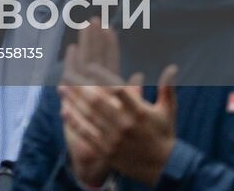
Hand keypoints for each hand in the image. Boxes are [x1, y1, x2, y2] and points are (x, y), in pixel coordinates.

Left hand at [60, 27, 176, 185]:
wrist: (164, 168)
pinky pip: (88, 135)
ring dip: (74, 101)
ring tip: (61, 87)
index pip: (119, 90)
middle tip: (67, 72)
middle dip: (80, 86)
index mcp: (139, 112)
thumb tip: (173, 67)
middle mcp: (125, 125)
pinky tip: (64, 111)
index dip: (103, 77)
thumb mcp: (168, 111)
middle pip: (98, 102)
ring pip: (90, 117)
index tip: (89, 64)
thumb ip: (167, 88)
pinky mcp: (107, 151)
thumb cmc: (164, 135)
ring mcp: (114, 139)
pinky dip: (75, 123)